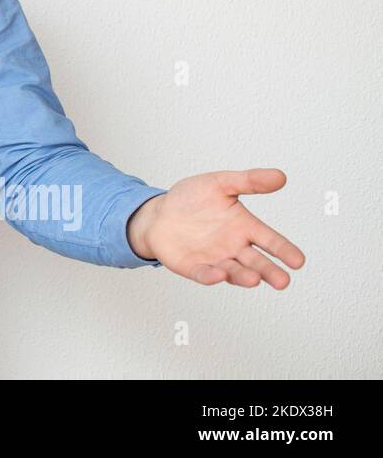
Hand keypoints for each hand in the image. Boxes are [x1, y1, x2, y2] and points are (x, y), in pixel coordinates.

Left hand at [130, 168, 304, 287]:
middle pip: (257, 262)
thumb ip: (248, 181)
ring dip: (244, 276)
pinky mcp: (194, 267)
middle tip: (282, 281)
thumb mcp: (219, 183)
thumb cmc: (191, 199)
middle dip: (269, 271)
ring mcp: (215, 259)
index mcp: (244, 227)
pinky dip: (211, 276)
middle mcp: (234, 247)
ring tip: (254, 279)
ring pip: (234, 272)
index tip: (299, 261)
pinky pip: (204, 273)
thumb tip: (280, 176)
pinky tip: (218, 275)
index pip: (270, 240)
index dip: (284, 250)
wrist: (158, 212)